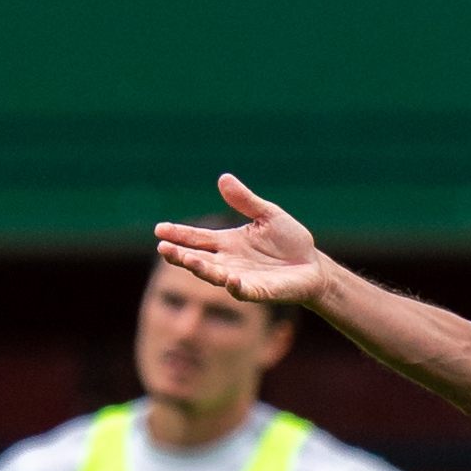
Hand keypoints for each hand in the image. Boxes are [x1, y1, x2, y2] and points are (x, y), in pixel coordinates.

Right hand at [156, 174, 327, 307]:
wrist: (312, 266)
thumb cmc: (289, 241)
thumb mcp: (267, 214)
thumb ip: (245, 201)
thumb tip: (223, 178)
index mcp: (227, 242)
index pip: (197, 238)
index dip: (178, 234)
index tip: (159, 229)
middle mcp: (229, 262)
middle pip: (198, 258)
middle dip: (180, 254)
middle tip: (163, 247)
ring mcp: (241, 278)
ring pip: (214, 275)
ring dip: (200, 269)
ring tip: (187, 260)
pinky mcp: (259, 291)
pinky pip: (243, 291)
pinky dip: (235, 287)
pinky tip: (228, 279)